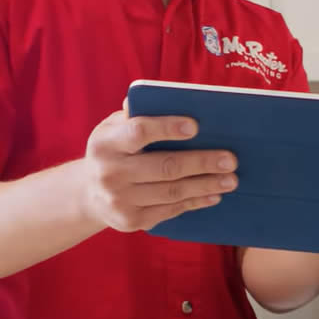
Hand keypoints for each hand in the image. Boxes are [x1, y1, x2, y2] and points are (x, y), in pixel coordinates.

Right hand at [77, 109, 237, 231]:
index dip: (167, 128)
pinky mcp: (131, 221)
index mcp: (106, 143)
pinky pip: (169, 210)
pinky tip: (213, 195)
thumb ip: (137, 114)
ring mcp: (119, 200)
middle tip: (230, 159)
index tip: (195, 126)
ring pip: (171, 192)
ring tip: (230, 179)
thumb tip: (167, 97)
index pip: (139, 132)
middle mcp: (109, 173)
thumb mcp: (114, 128)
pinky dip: (194, 202)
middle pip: (164, 166)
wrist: (89, 193)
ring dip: (205, 185)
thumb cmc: (113, 150)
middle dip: (201, 163)